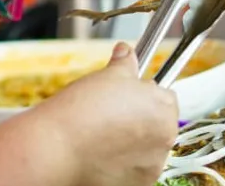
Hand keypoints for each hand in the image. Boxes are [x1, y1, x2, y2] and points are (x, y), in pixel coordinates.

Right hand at [33, 42, 179, 185]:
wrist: (58, 148)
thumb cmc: (82, 110)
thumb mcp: (107, 76)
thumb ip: (125, 64)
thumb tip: (126, 52)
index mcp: (163, 109)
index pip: (165, 97)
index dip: (143, 94)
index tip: (126, 95)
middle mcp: (165, 139)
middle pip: (158, 123)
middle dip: (140, 118)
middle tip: (110, 113)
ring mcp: (152, 165)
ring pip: (146, 148)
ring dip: (132, 142)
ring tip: (103, 134)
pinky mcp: (137, 184)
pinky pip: (135, 168)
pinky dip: (123, 163)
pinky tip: (102, 153)